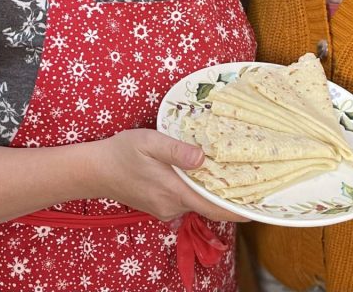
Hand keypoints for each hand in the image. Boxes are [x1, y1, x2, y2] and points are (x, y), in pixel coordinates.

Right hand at [91, 129, 247, 223]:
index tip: (257, 208)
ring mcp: (164, 208)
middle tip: (248, 179)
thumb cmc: (122, 153)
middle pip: (207, 205)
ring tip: (225, 170)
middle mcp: (172, 206)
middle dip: (226, 194)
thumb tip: (202, 157)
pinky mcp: (158, 206)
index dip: (237, 209)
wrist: (95, 170)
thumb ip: (176, 151)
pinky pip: (183, 200)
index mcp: (174, 192)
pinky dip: (194, 190)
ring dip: (208, 190)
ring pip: (195, 202)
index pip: (213, 207)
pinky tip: (197, 173)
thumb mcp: (150, 143)